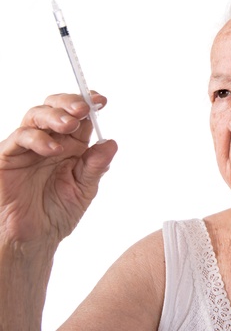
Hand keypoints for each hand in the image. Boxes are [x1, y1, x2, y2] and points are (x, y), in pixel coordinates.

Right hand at [0, 93, 117, 250]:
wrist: (34, 239)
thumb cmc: (58, 213)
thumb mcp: (84, 189)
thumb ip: (95, 166)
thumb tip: (111, 143)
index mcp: (72, 146)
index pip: (80, 117)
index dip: (89, 104)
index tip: (101, 101)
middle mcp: (51, 141)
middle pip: (56, 108)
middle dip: (70, 103)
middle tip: (83, 108)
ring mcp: (29, 147)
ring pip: (36, 116)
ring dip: (55, 116)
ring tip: (70, 125)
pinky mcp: (8, 157)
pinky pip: (19, 138)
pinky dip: (37, 138)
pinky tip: (53, 148)